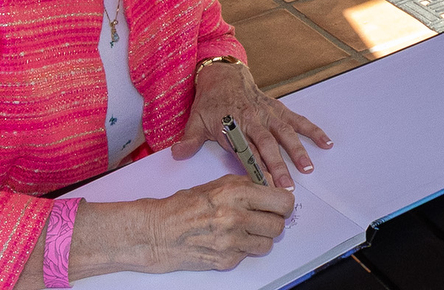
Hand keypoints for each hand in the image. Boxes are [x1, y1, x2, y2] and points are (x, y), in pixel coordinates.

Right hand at [138, 174, 296, 271]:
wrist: (160, 232)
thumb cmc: (185, 205)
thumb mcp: (218, 183)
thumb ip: (248, 184)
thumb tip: (273, 184)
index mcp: (236, 193)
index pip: (282, 202)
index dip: (284, 203)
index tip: (280, 204)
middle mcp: (236, 218)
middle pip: (278, 225)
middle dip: (274, 221)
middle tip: (264, 217)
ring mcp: (231, 242)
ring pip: (268, 243)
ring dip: (261, 237)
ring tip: (246, 229)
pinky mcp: (226, 260)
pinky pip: (249, 255)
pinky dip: (244, 248)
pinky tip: (230, 239)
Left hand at [172, 60, 332, 188]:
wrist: (223, 74)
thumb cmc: (210, 101)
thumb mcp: (195, 120)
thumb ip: (189, 140)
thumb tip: (177, 154)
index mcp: (234, 126)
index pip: (245, 151)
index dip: (254, 169)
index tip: (262, 186)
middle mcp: (253, 120)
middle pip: (268, 145)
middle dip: (278, 166)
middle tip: (287, 186)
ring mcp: (267, 114)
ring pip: (285, 133)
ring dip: (298, 150)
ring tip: (308, 168)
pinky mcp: (277, 108)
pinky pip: (297, 120)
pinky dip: (312, 130)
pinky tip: (325, 142)